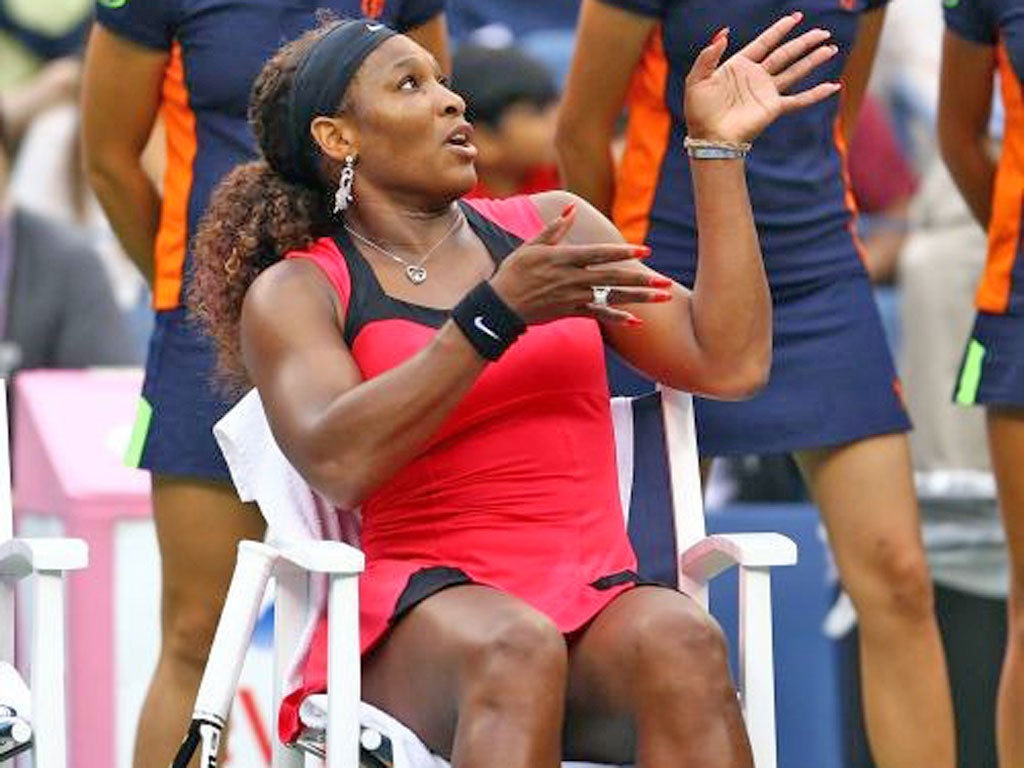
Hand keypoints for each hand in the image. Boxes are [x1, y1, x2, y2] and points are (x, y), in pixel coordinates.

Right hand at [490, 205, 672, 325]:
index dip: (623, 253)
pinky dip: (618, 318)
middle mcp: (572, 279)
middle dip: (641, 280)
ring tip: (662, 298)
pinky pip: (598, 315)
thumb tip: (571, 210)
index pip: (599, 254)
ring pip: (611, 297)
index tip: (645, 250)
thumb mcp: (531, 247)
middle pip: (613, 278)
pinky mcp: (571, 312)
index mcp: (564, 259)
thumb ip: (554, 230)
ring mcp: (573, 298)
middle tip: (666, 281)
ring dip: (639, 298)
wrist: (499, 306)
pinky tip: (637, 321)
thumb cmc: (513, 272)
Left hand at [684, 12, 840, 143]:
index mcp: (739, 66)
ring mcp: (766, 92)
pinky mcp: (773, 108)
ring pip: (795, 71)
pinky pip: (799, 100)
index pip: (765, 42)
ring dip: (813, 60)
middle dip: (804, 42)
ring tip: (831, 48)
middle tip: (823, 32)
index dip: (780, 29)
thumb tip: (724, 33)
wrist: (709, 137)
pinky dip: (816, 94)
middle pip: (785, 54)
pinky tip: (833, 87)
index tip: (796, 17)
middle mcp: (756, 77)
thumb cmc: (699, 111)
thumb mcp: (697, 79)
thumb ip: (709, 55)